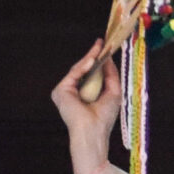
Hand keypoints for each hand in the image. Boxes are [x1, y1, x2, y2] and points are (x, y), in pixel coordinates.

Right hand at [52, 38, 122, 173]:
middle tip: (103, 42)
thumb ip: (111, 75)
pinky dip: (84, 65)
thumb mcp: (113, 92)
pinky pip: (73, 74)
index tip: (106, 47)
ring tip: (100, 47)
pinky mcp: (60, 91)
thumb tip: (109, 58)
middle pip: (83, 69)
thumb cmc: (104, 117)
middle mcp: (73, 92)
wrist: (93, 131)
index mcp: (84, 94)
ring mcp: (65, 91)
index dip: (99, 60)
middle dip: (94, 55)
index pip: (91, 73)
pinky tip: (93, 58)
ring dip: (90, 58)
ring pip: (78, 69)